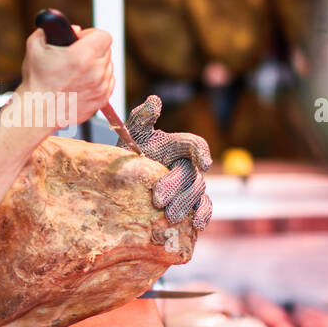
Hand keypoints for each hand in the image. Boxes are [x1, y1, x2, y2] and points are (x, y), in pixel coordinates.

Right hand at [18, 25, 113, 127]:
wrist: (37, 112)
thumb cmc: (36, 83)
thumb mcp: (35, 46)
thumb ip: (51, 30)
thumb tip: (71, 29)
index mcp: (82, 56)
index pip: (104, 36)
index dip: (91, 34)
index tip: (80, 40)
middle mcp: (96, 72)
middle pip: (106, 50)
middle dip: (92, 49)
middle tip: (76, 56)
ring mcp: (101, 88)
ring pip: (108, 67)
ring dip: (96, 65)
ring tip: (77, 71)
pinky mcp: (102, 100)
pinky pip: (108, 83)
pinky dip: (98, 80)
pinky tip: (81, 82)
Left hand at [123, 95, 212, 229]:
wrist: (122, 179)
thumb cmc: (130, 153)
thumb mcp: (132, 134)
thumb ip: (141, 117)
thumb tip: (154, 100)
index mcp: (176, 146)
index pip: (194, 145)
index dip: (201, 152)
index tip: (204, 164)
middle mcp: (187, 164)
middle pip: (190, 174)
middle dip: (175, 187)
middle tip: (157, 201)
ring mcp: (190, 184)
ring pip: (197, 192)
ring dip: (184, 205)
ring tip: (168, 217)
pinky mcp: (191, 203)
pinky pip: (204, 207)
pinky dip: (203, 215)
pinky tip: (196, 225)